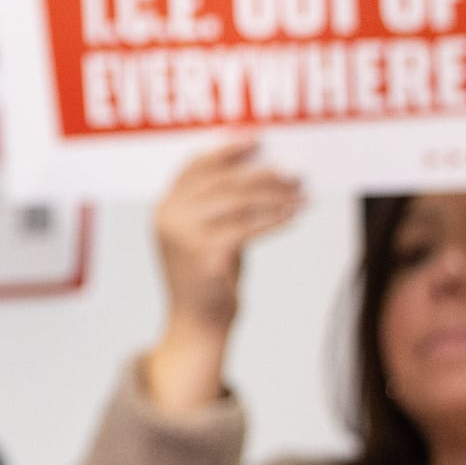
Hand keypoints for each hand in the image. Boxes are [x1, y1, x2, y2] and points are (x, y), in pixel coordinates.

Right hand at [145, 141, 304, 412]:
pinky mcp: (205, 256)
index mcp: (164, 208)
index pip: (194, 165)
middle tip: (294, 169)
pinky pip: (248, 228)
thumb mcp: (207, 235)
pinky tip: (294, 215)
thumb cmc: (209, 280)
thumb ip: (223, 205)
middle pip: (220, 180)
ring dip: (274, 194)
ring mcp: (183, 236)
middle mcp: (168, 218)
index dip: (226, 148)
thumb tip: (267, 172)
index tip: (258, 137)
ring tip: (301, 192)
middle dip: (261, 172)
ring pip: (237, 201)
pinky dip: (275, 219)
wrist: (198, 327)